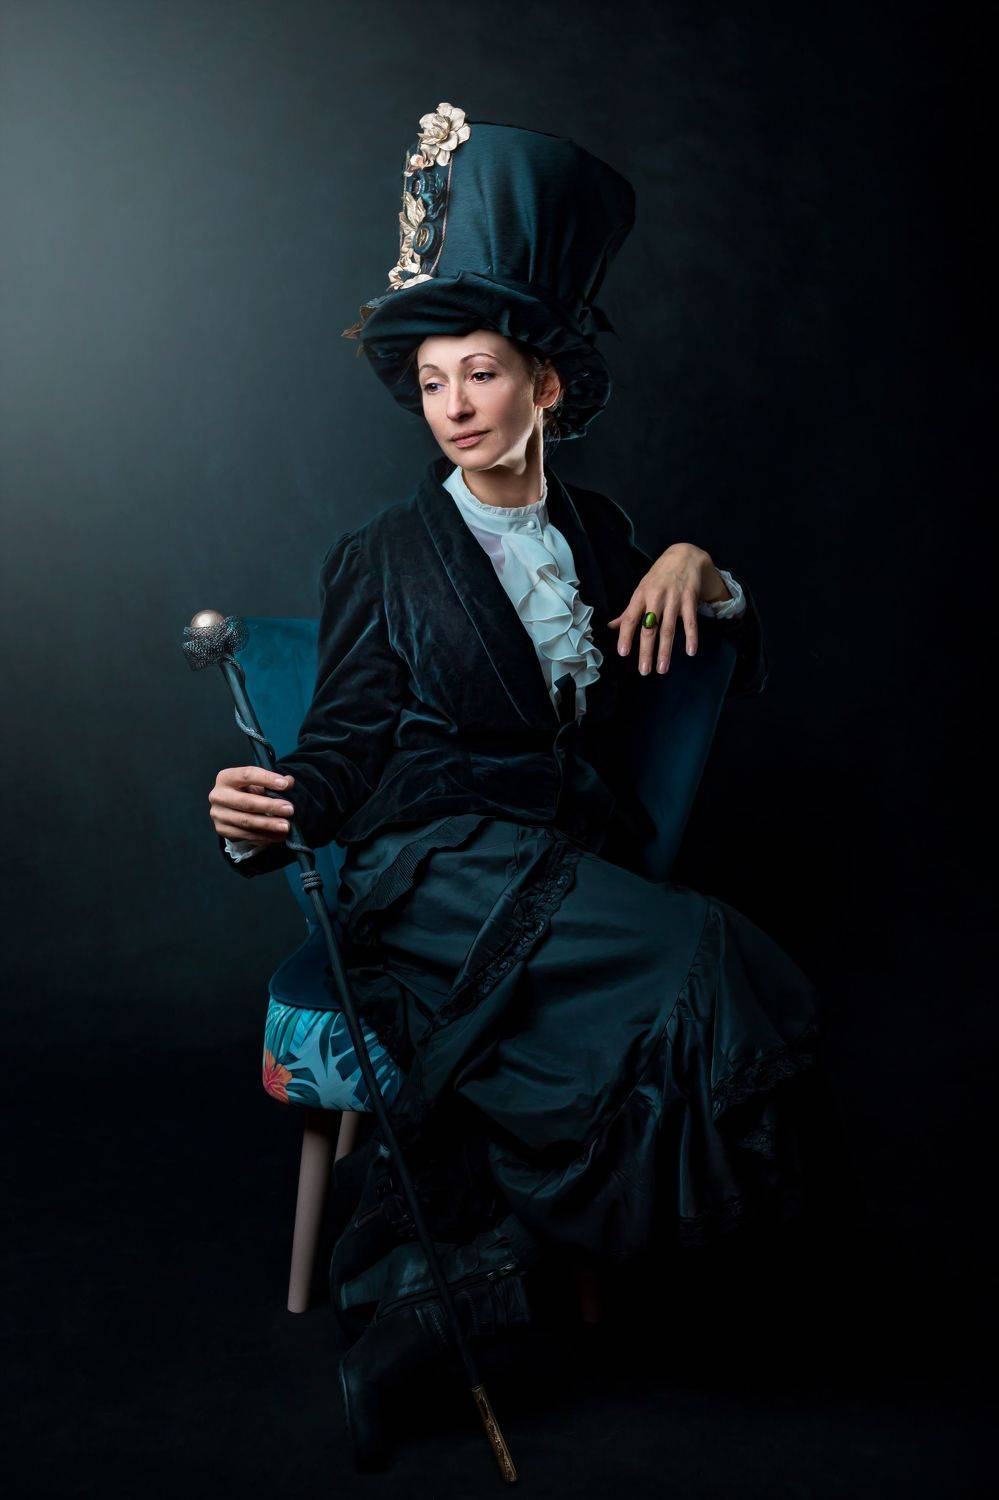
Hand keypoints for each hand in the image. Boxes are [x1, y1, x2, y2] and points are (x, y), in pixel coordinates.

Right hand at [209, 766, 295, 843]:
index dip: (267, 779)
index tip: (285, 785)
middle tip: (289, 810)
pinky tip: (278, 835)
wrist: (231, 808)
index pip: (247, 775)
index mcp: (226, 778)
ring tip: (286, 826)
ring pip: (246, 821)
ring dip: (269, 824)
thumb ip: (273, 781)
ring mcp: (218, 814)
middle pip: (246, 802)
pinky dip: (264, 836)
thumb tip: (289, 782)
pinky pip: (246, 835)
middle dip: (270, 806)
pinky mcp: (222, 830)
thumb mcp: (258, 782)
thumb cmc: (246, 791)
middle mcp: (218, 796)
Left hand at [607, 543, 730, 674]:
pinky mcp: (690, 600)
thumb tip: (611, 626)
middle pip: (649, 628)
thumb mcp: (641, 589)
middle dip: (646, 651)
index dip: (626, 636)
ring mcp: (674, 599)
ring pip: (668, 629)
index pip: (630, 618)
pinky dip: (691, 637)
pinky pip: (690, 622)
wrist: (684, 556)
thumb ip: (628, 611)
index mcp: (641, 596)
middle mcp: (656, 598)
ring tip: (662, 669)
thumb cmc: (658, 577)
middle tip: (644, 671)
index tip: (623, 653)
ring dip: (665, 651)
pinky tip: (690, 652)